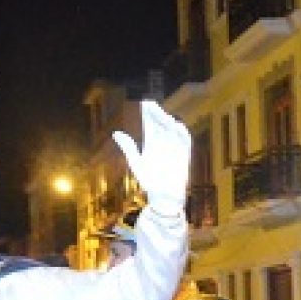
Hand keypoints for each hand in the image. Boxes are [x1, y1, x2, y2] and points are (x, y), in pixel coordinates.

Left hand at [112, 100, 191, 217]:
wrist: (163, 196)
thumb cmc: (150, 181)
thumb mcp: (136, 162)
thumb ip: (128, 147)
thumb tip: (115, 132)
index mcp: (152, 143)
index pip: (150, 124)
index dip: (148, 113)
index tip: (144, 103)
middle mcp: (164, 142)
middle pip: (161, 123)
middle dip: (156, 113)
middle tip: (150, 104)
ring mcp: (175, 147)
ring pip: (172, 129)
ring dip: (167, 121)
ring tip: (160, 114)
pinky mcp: (184, 154)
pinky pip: (185, 140)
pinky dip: (181, 133)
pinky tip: (175, 126)